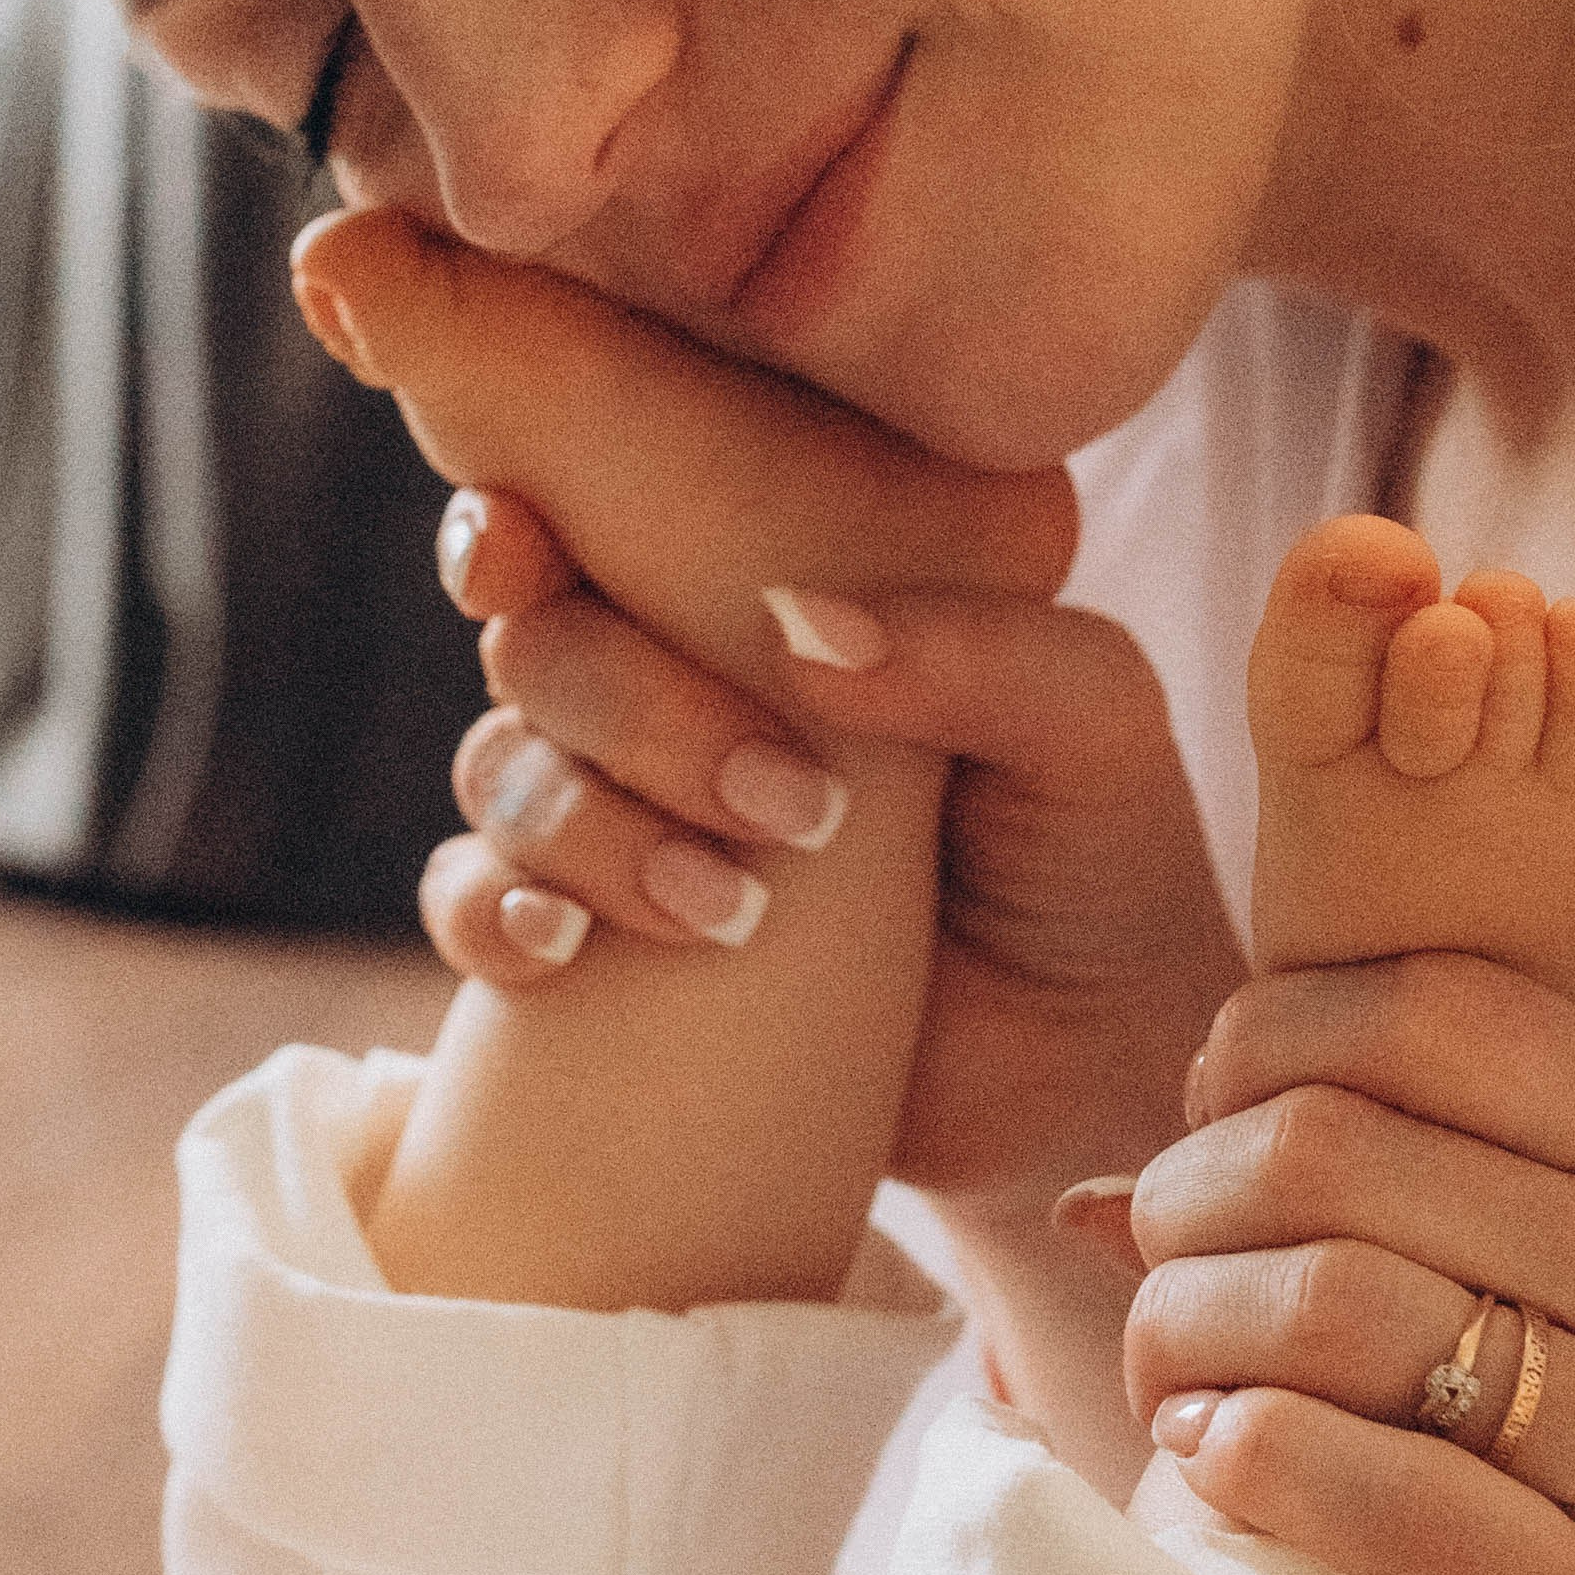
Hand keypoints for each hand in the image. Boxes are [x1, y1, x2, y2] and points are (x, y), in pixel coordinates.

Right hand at [294, 208, 1239, 1213]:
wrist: (1093, 1072)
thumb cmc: (1098, 849)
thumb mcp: (1088, 716)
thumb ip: (974, 650)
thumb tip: (800, 627)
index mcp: (769, 582)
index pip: (603, 502)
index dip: (519, 519)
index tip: (516, 554)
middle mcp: (680, 675)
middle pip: (541, 639)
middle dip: (624, 705)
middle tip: (782, 800)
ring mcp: (632, 808)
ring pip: (506, 768)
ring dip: (585, 825)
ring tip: (733, 903)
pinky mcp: (606, 948)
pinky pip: (476, 908)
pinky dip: (493, 915)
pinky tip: (561, 949)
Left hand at [1122, 955, 1574, 1574]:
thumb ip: (1401, 1188)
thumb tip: (1101, 1192)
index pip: (1430, 1010)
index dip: (1263, 1044)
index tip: (1209, 1122)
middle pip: (1337, 1150)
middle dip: (1188, 1196)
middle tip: (1155, 1265)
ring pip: (1331, 1304)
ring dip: (1187, 1330)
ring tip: (1174, 1377)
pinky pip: (1374, 1494)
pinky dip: (1246, 1460)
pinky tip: (1217, 1465)